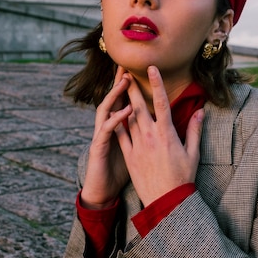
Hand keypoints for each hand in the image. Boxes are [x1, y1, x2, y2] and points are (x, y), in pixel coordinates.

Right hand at [81, 67, 131, 208]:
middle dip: (120, 84)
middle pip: (115, 102)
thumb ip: (144, 137)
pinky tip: (125, 111)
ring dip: (115, 95)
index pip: (127, 103)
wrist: (104, 192)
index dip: (133, 89)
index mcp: (120, 129)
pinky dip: (115, 119)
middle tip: (128, 66)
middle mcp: (110, 129)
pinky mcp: (99, 147)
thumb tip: (159, 125)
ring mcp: (103, 136)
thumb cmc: (120, 172)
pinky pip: (106, 130)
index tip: (142, 73)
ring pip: (107, 110)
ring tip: (125, 82)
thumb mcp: (135, 152)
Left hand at [115, 66, 203, 206]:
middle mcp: (150, 136)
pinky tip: (112, 112)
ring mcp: (137, 146)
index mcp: (167, 134)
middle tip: (126, 72)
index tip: (152, 68)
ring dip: (123, 102)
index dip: (157, 83)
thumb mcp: (193, 153)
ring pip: (127, 118)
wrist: (166, 200)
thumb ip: (194, 129)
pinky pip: (120, 135)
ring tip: (119, 88)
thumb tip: (200, 111)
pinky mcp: (129, 156)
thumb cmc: (182, 178)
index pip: (162, 102)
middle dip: (132, 87)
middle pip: (139, 106)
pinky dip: (116, 123)